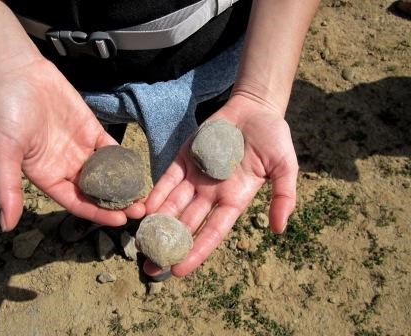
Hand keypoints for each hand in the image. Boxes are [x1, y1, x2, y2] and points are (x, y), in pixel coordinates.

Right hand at [0, 57, 144, 230]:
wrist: (21, 73)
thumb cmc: (6, 112)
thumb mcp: (4, 150)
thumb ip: (7, 187)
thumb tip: (6, 226)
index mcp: (48, 178)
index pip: (77, 203)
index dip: (98, 214)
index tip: (121, 221)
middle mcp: (67, 168)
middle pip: (96, 192)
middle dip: (118, 203)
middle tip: (141, 210)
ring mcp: (81, 150)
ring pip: (107, 173)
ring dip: (125, 185)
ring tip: (144, 195)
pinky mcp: (92, 132)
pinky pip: (110, 149)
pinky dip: (124, 160)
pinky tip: (139, 169)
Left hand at [144, 95, 297, 276]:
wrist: (254, 109)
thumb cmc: (273, 137)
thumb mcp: (285, 167)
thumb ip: (284, 196)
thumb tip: (279, 229)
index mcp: (235, 198)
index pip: (213, 231)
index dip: (196, 251)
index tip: (178, 270)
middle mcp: (212, 193)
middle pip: (188, 224)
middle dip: (169, 245)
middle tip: (148, 267)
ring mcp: (196, 176)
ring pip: (174, 204)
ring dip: (157, 223)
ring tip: (140, 243)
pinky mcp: (185, 158)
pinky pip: (168, 179)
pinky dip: (156, 194)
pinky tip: (143, 208)